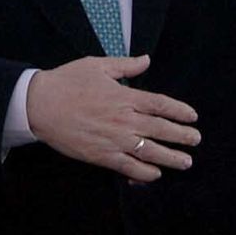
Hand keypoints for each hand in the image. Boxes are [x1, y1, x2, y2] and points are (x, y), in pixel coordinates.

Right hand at [25, 54, 198, 181]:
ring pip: (151, 152)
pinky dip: (145, 174)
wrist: (40, 104)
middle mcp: (124, 119)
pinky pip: (130, 168)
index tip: (192, 116)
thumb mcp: (97, 65)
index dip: (180, 111)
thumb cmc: (67, 81)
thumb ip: (125, 65)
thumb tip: (146, 60)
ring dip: (171, 158)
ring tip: (186, 162)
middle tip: (195, 140)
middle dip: (182, 136)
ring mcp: (114, 140)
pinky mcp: (102, 156)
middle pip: (162, 129)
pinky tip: (155, 175)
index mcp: (125, 96)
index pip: (161, 104)